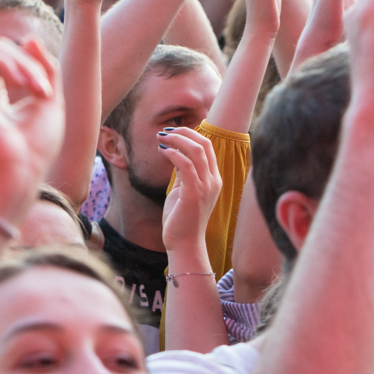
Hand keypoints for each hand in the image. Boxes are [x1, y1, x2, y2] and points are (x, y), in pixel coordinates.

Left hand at [159, 127, 222, 255]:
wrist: (185, 243)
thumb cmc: (182, 218)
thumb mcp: (184, 190)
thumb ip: (184, 173)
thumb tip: (176, 153)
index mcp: (214, 179)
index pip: (209, 147)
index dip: (191, 134)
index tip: (173, 131)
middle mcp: (214, 181)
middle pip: (205, 144)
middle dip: (184, 132)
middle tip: (165, 131)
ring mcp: (206, 187)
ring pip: (196, 151)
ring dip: (176, 139)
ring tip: (160, 137)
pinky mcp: (194, 193)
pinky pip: (186, 165)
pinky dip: (173, 153)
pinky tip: (162, 151)